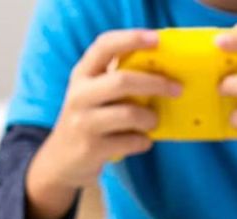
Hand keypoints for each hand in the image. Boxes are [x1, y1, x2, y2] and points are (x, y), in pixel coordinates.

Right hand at [26, 29, 180, 218]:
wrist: (60, 161)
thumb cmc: (87, 120)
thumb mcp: (92, 94)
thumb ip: (115, 79)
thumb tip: (161, 70)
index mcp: (81, 75)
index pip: (104, 46)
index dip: (131, 38)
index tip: (156, 40)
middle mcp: (79, 96)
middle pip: (122, 81)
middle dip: (155, 84)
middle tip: (176, 89)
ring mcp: (83, 123)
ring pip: (129, 114)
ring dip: (150, 118)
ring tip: (153, 122)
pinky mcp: (91, 149)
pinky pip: (130, 141)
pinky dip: (143, 141)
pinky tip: (142, 141)